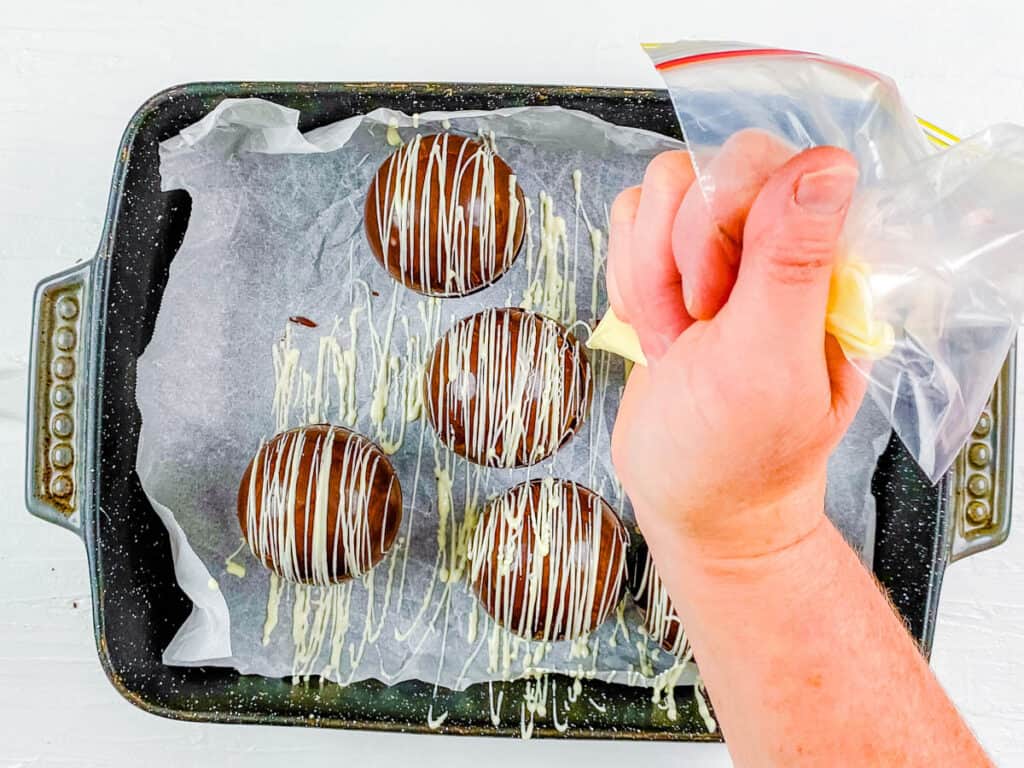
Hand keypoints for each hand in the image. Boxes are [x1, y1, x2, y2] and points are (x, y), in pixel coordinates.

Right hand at [607, 130, 866, 559]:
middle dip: (675, 260)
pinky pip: (631, 221)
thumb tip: (827, 165)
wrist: (695, 501)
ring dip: (648, 275)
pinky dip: (627, 280)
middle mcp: (777, 244)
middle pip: (703, 173)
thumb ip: (792, 264)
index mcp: (827, 261)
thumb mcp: (767, 367)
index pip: (769, 168)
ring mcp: (722, 251)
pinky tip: (653, 329)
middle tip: (696, 329)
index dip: (721, 229)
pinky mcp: (675, 264)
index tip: (716, 305)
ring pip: (658, 193)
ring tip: (676, 338)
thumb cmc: (738, 456)